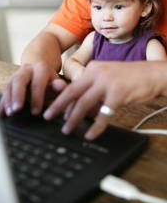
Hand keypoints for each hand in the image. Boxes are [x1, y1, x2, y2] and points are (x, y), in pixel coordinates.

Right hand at [0, 61, 61, 115]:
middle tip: (17, 109)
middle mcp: (27, 69)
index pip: (37, 83)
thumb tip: (62, 86)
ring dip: (8, 100)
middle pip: (19, 80)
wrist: (40, 70)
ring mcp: (16, 74)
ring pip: (9, 85)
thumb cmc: (50, 81)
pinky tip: (1, 112)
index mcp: (41, 68)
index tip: (36, 112)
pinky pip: (4, 91)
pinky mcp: (9, 81)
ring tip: (10, 113)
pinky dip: (2, 102)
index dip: (36, 97)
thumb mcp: (57, 82)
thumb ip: (59, 86)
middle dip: (18, 95)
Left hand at [44, 60, 164, 139]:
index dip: (62, 100)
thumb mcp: (108, 78)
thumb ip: (94, 90)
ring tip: (67, 130)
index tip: (54, 110)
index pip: (73, 86)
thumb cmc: (131, 78)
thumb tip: (81, 109)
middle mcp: (97, 73)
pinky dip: (95, 127)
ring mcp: (107, 83)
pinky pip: (103, 115)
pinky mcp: (118, 94)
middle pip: (72, 93)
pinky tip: (91, 134)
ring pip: (84, 104)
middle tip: (48, 117)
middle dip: (58, 107)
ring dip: (74, 119)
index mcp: (93, 68)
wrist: (154, 74)